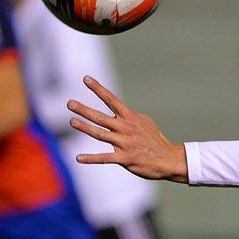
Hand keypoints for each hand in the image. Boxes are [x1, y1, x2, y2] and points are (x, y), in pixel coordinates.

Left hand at [67, 76, 187, 181]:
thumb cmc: (156, 141)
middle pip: (101, 117)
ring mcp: (125, 143)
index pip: (111, 100)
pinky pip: (105, 158)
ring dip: (85, 127)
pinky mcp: (125, 158)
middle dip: (84, 110)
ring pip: (100, 134)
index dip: (98, 89)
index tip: (85, 78)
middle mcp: (126, 128)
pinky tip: (78, 158)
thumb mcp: (146, 123)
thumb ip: (130, 117)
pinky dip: (91, 158)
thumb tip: (118, 113)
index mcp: (130, 117)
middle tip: (70, 103)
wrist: (169, 160)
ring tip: (72, 121)